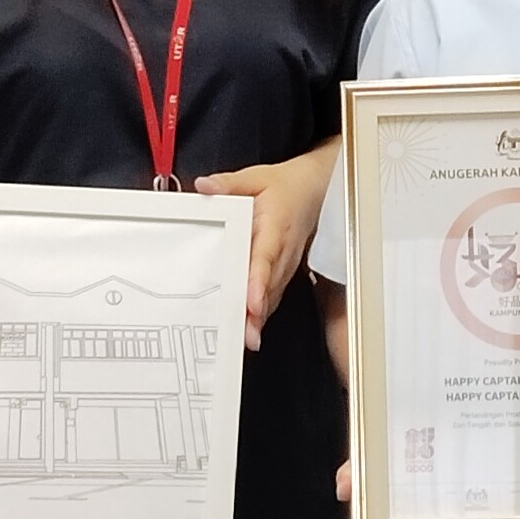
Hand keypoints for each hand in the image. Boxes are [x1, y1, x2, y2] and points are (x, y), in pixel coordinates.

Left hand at [196, 145, 334, 348]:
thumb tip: (204, 187)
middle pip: (269, 286)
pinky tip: (249, 330)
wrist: (314, 191)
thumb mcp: (255, 178)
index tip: (252, 302)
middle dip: (256, 312)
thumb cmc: (285, 188)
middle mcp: (282, 251)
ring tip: (244, 340)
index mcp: (275, 227)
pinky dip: (262, 314)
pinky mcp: (282, 272)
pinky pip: (272, 296)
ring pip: (272, 296)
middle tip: (243, 335)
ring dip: (259, 318)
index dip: (259, 282)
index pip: (266, 257)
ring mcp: (285, 265)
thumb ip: (229, 184)